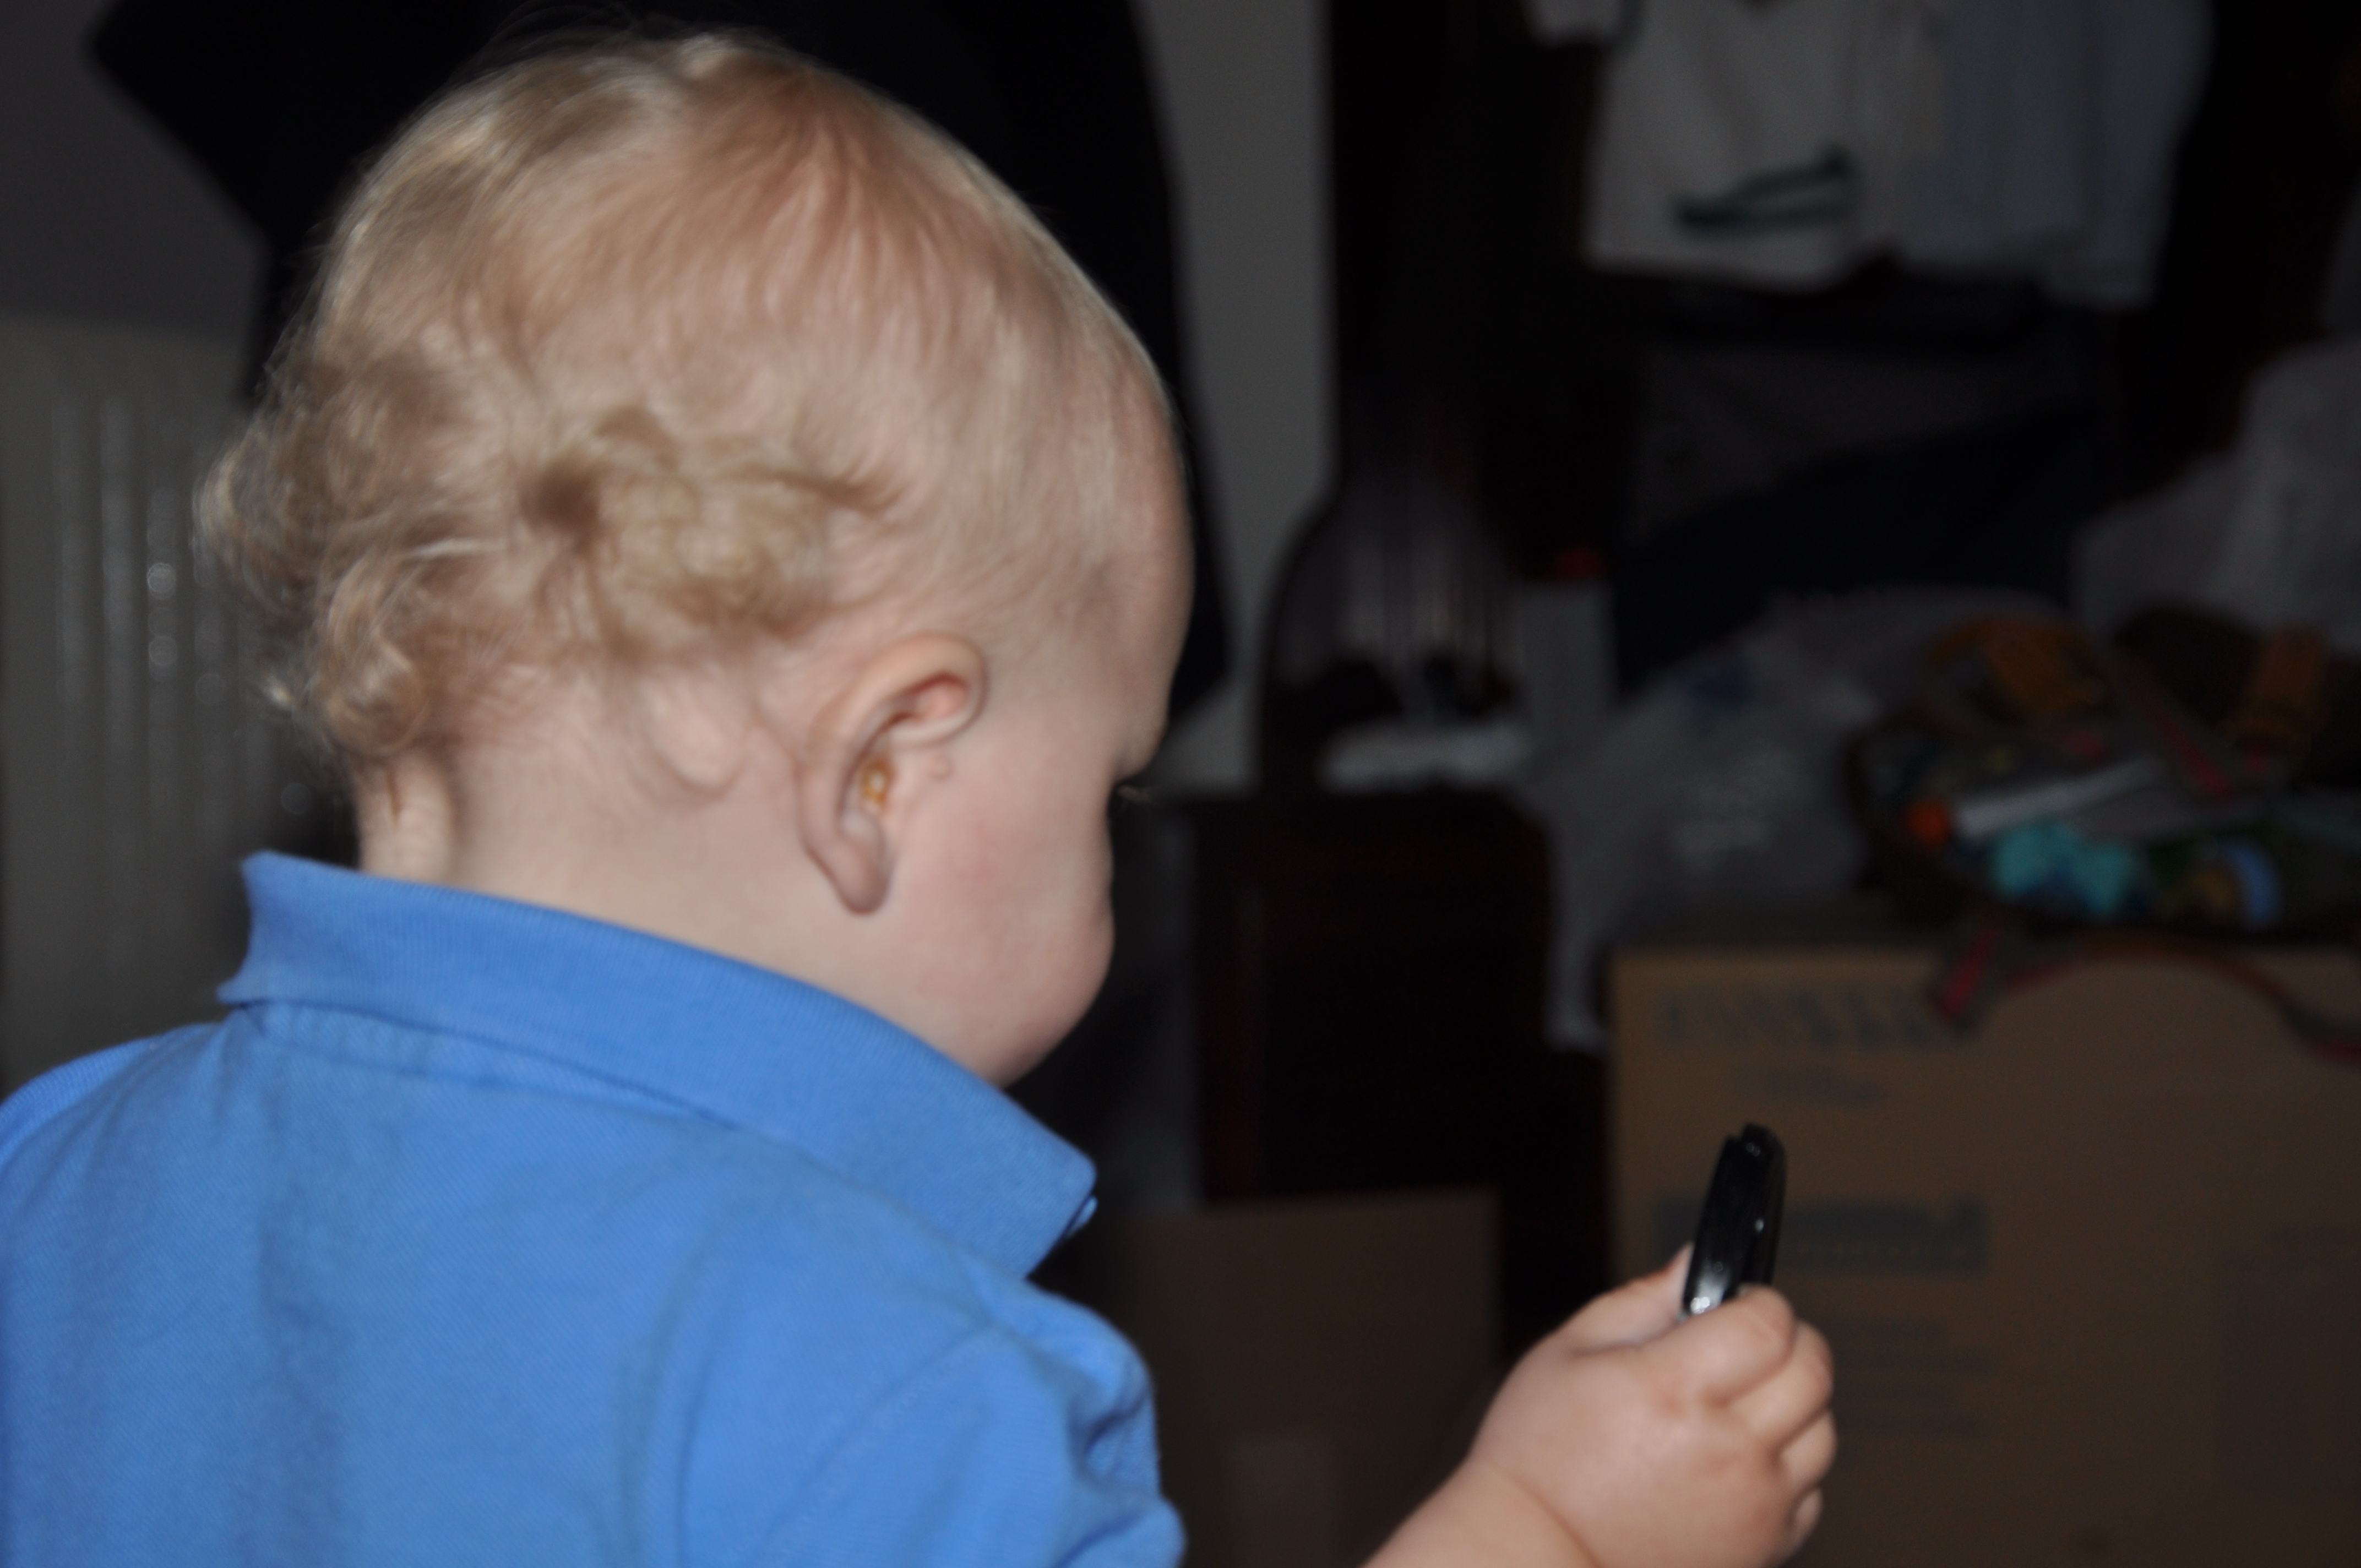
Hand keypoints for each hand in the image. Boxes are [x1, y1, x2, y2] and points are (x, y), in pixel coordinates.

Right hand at [1373, 1254, 1833, 1567]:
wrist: (1536, 1556)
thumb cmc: (1539, 1455)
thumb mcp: (1567, 1354)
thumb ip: (1642, 1301)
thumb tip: (1695, 1263)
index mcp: (1674, 1388)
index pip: (1770, 1322)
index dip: (1758, 1301)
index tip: (1738, 1304)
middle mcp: (1727, 1447)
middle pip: (1813, 1371)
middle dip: (1789, 1342)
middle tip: (1747, 1345)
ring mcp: (1753, 1504)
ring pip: (1822, 1431)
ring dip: (1795, 1404)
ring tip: (1741, 1404)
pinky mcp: (1764, 1548)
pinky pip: (1811, 1491)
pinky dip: (1789, 1468)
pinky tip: (1738, 1461)